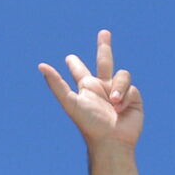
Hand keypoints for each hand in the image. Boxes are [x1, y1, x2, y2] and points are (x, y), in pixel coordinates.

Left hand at [38, 29, 142, 146]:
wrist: (111, 140)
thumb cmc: (89, 124)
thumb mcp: (71, 102)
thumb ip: (57, 84)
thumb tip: (41, 65)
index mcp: (86, 88)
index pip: (80, 71)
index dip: (75, 65)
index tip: (69, 59)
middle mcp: (102, 88)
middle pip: (104, 61)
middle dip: (104, 47)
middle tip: (104, 33)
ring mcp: (118, 92)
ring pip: (122, 75)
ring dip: (117, 88)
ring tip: (113, 104)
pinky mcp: (133, 97)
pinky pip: (130, 87)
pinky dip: (125, 97)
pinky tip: (121, 109)